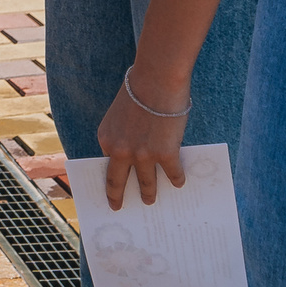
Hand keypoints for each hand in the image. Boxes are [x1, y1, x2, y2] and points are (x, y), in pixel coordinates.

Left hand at [96, 67, 188, 208]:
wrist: (157, 79)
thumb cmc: (140, 89)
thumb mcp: (121, 114)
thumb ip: (124, 134)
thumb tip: (137, 152)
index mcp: (106, 139)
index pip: (107, 163)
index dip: (110, 176)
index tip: (111, 188)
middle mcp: (121, 151)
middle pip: (117, 181)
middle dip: (118, 197)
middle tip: (117, 207)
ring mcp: (143, 156)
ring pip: (146, 183)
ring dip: (148, 194)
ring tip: (149, 201)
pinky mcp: (165, 154)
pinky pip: (172, 174)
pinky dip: (176, 179)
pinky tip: (179, 184)